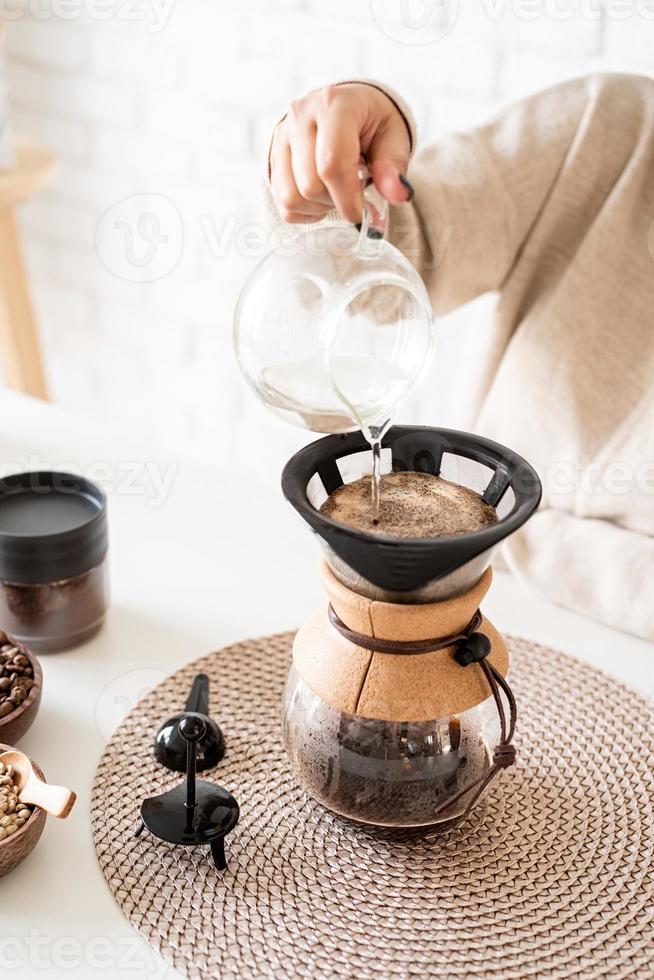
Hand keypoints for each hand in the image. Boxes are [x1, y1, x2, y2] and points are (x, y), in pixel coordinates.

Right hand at [270, 83, 411, 223]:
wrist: (349, 110)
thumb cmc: (374, 124)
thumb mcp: (394, 138)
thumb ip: (394, 167)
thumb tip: (398, 194)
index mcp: (334, 104)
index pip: (331, 163)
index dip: (347, 198)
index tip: (361, 213)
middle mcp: (300, 115)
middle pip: (310, 184)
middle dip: (336, 202)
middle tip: (354, 194)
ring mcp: (281, 135)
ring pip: (292, 197)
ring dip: (318, 207)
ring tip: (337, 192)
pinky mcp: (272, 156)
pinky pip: (282, 202)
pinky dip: (304, 210)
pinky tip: (321, 197)